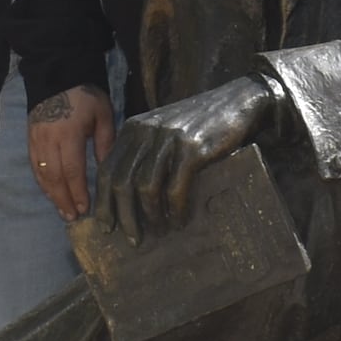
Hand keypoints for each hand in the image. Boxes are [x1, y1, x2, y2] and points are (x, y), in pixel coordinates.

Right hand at [29, 81, 116, 216]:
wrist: (56, 76)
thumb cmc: (85, 96)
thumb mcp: (103, 114)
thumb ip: (105, 141)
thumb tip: (107, 168)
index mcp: (70, 133)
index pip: (72, 169)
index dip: (78, 191)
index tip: (84, 207)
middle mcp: (50, 140)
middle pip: (54, 176)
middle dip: (63, 199)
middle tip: (72, 217)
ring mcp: (37, 140)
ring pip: (41, 174)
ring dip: (52, 195)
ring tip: (62, 211)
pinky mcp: (29, 140)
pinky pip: (34, 166)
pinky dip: (42, 182)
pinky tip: (50, 193)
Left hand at [107, 77, 277, 234]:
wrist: (237, 101)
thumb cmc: (199, 124)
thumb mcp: (163, 133)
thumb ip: (144, 154)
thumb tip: (128, 199)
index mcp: (132, 129)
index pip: (106, 170)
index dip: (103, 202)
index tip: (106, 226)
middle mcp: (145, 132)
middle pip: (121, 182)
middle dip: (124, 216)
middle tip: (132, 239)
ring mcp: (168, 139)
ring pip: (145, 188)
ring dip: (150, 217)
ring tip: (159, 233)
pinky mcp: (191, 148)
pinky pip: (175, 188)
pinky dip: (175, 210)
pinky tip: (179, 222)